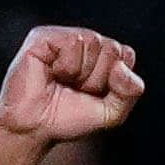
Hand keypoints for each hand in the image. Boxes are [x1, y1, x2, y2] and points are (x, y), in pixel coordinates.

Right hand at [0, 26, 140, 164]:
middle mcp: (82, 42)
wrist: (35, 128)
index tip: (94, 95)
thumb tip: (122, 66)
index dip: (115, 82)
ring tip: (63, 82)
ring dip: (82, 73)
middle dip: (98, 78)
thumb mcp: (111, 113)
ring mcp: (62, 37)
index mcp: (100, 56)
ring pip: (94, 41)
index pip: (126, 54)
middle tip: (75, 90)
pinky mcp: (43, 36)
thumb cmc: (68, 118)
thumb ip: (129, 92)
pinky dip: (67, 65)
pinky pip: (73, 41)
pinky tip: (52, 73)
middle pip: (112, 48)